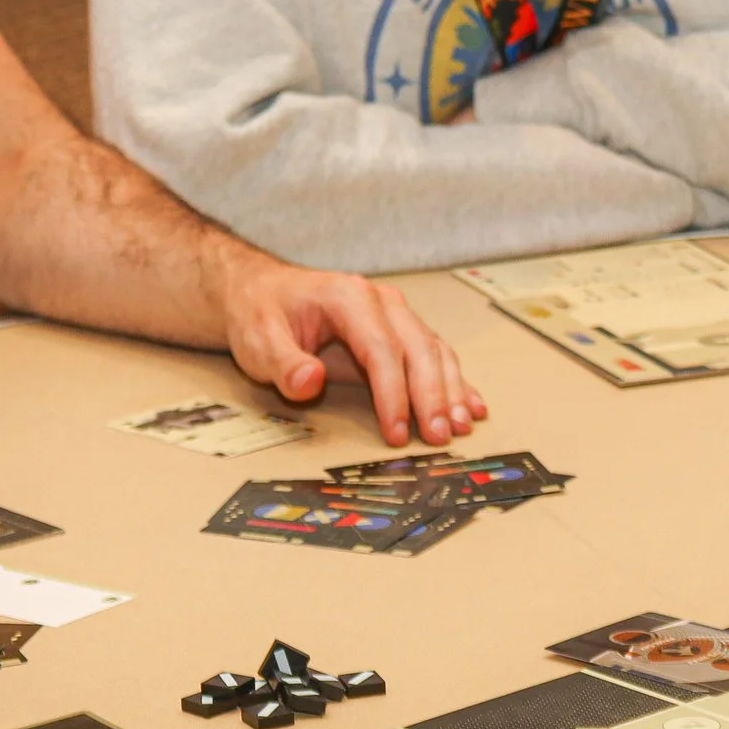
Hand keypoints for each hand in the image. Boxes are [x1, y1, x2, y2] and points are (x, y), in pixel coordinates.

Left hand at [219, 257, 488, 447]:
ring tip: (460, 427)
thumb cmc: (261, 314)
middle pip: (417, 348)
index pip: (380, 347)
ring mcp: (394, 314)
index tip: (397, 432)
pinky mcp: (399, 331)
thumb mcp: (258, 340)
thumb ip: (282, 363)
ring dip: (450, 390)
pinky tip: (471, 406)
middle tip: (439, 437)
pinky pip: (435, 354)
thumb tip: (309, 381)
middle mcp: (379, 301)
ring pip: (433, 350)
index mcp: (347, 297)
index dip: (393, 392)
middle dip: (431, 395)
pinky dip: (455, 381)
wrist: (262, 292)